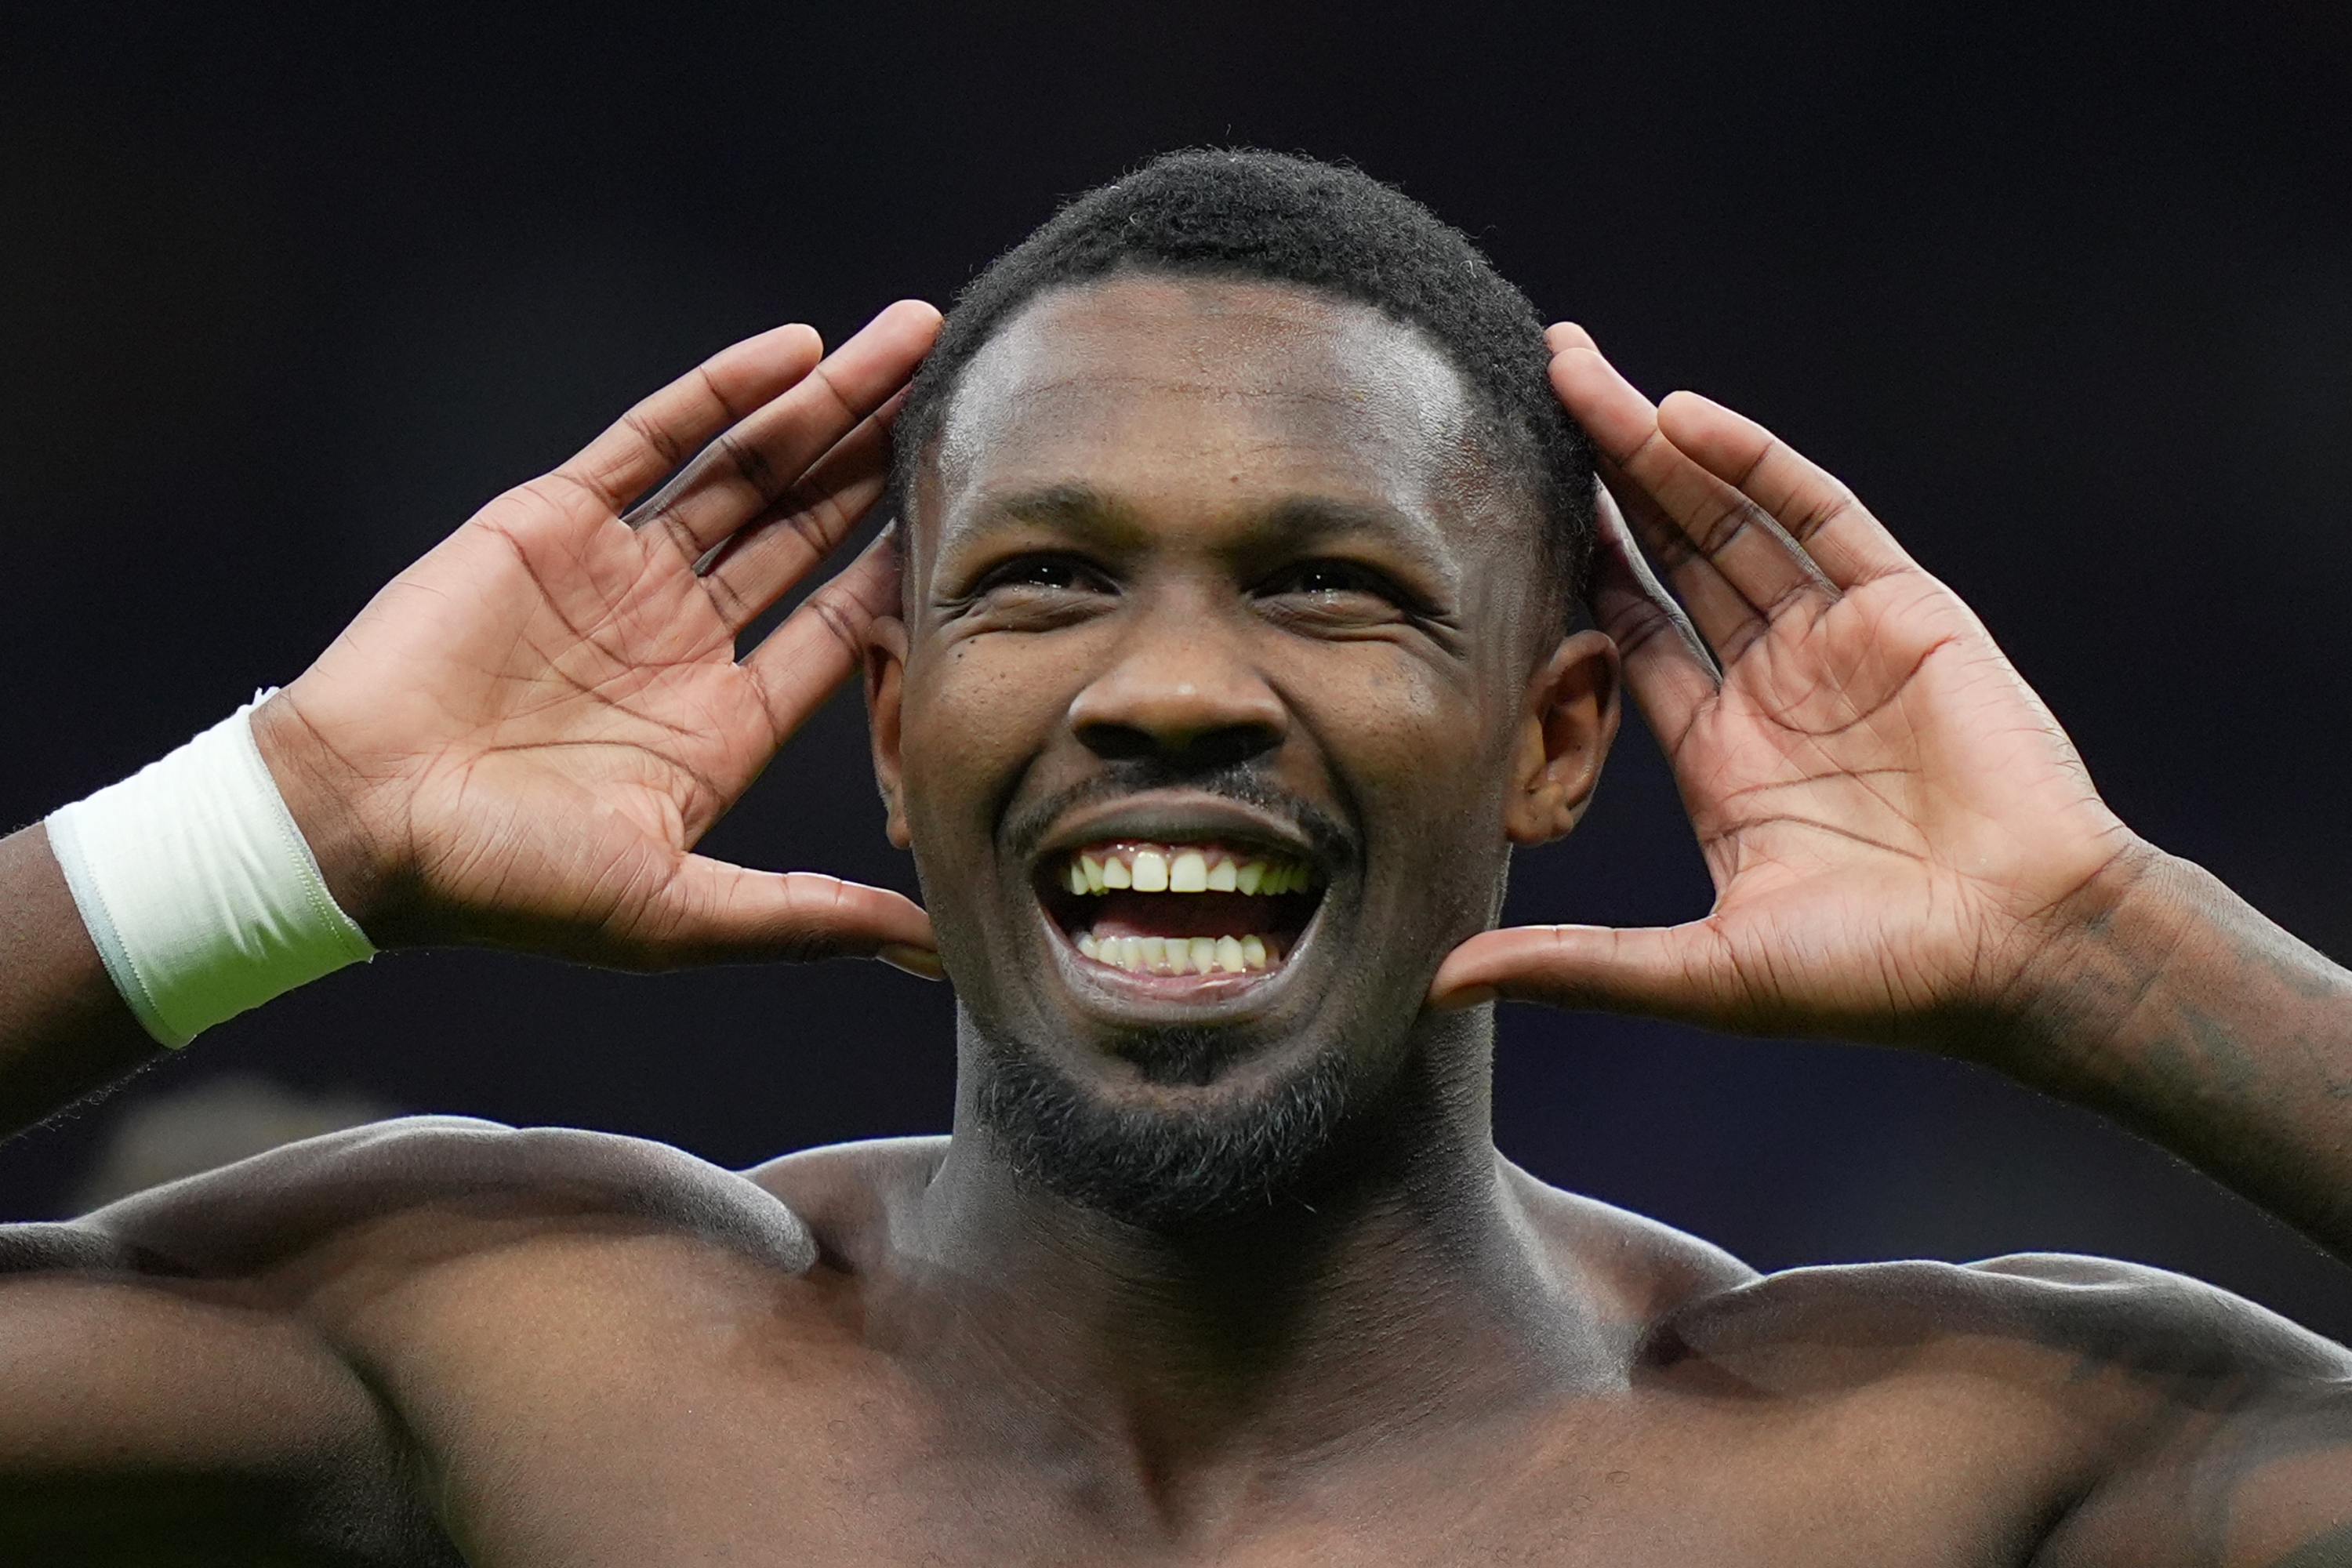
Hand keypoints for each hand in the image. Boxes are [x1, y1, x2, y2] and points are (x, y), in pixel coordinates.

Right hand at [253, 302, 942, 973]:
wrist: (354, 824)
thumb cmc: (510, 887)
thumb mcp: (680, 915)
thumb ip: (808, 918)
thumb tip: (936, 951)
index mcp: (722, 723)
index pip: (838, 627)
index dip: (905, 571)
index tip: (984, 520)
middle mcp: (681, 639)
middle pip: (808, 528)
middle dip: (881, 459)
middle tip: (964, 387)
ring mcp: (619, 574)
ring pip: (747, 470)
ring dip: (826, 406)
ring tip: (910, 338)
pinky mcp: (552, 521)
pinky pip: (652, 439)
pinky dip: (723, 392)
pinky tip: (801, 351)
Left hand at [1431, 326, 2147, 1052]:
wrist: (2025, 954)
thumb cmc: (1872, 981)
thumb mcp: (1698, 974)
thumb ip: (1571, 965)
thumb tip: (1435, 988)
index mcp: (1723, 757)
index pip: (1631, 637)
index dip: (1575, 571)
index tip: (1502, 512)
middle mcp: (1776, 687)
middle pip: (1670, 554)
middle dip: (1603, 474)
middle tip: (1533, 387)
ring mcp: (1841, 642)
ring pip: (1729, 521)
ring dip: (1656, 447)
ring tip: (1578, 374)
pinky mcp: (1906, 611)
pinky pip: (1816, 516)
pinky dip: (1752, 461)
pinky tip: (1678, 417)